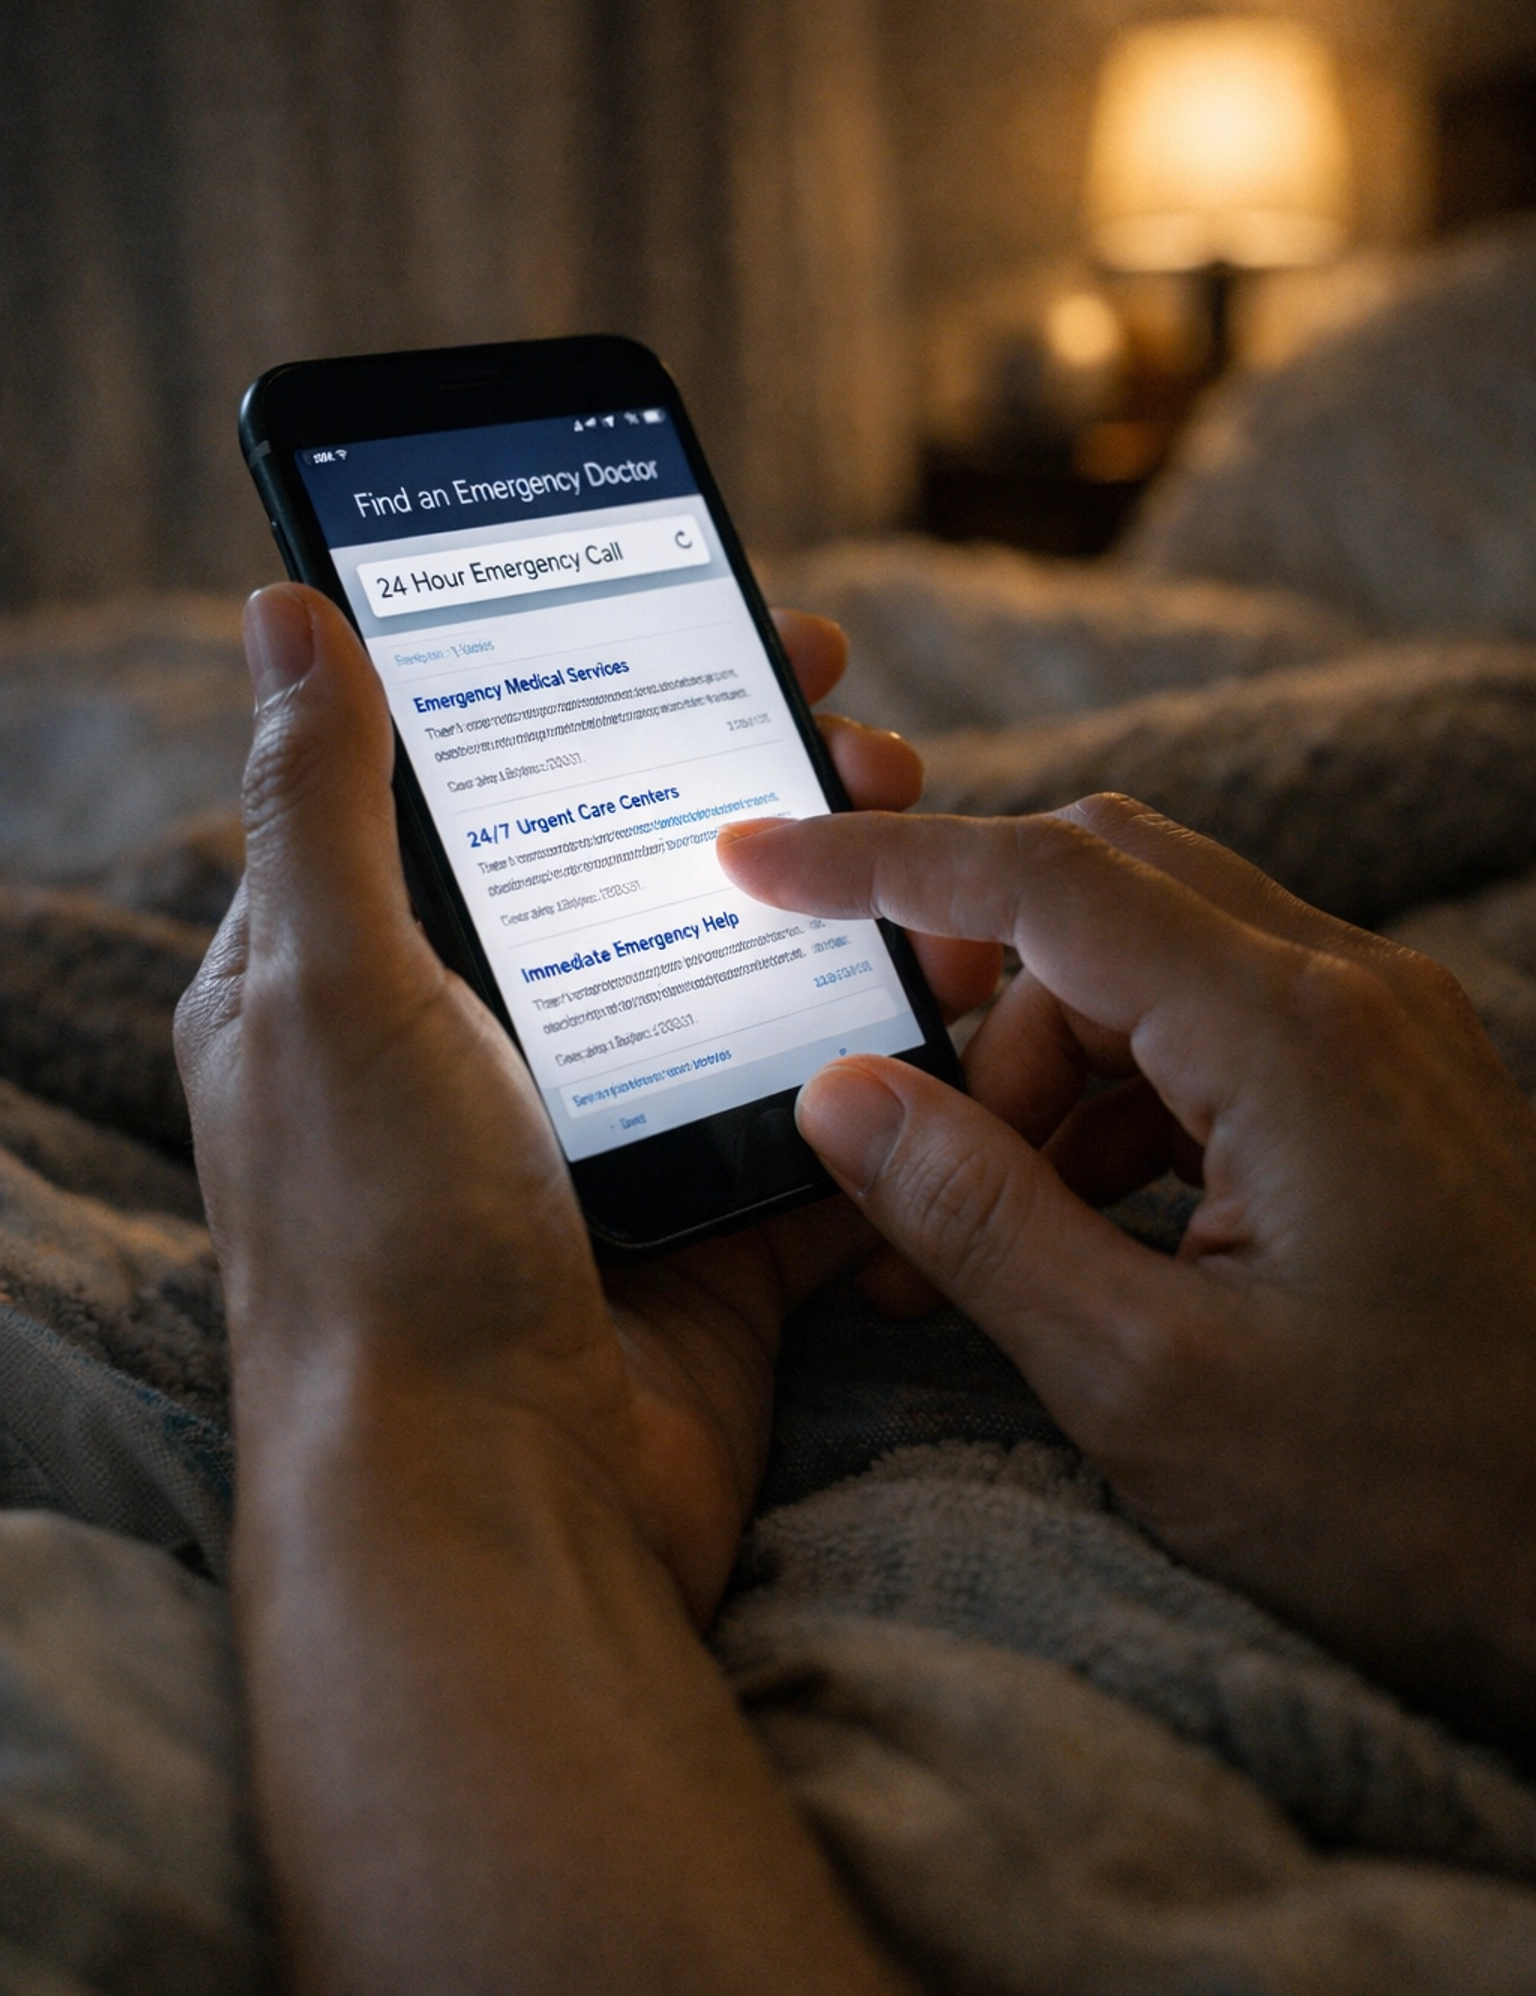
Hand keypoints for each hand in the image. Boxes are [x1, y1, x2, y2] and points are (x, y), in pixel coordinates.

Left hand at [175, 588, 995, 1624]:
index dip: (617, 688)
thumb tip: (289, 610)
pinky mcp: (720, 1218)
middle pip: (654, 868)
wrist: (495, 1506)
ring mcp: (615, 1133)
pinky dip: (900, 1056)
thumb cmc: (380, 1246)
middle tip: (871, 736)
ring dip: (856, 905)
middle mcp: (493, 1046)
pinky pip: (830, 1112)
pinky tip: (967, 985)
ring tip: (939, 850)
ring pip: (757, 974)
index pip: (500, 780)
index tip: (735, 621)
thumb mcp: (329, 988)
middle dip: (772, 790)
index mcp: (369, 977)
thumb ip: (324, 798)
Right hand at [717, 796, 1535, 1748]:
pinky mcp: (1390, 1095)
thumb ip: (978, 1218)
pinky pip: (1213, 1038)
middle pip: (1099, 892)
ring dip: (1037, 1070)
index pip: (1041, 880)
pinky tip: (1076, 1234)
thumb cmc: (1414, 1504)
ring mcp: (1382, 1038)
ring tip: (963, 1233)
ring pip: (1151, 966)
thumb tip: (839, 1095)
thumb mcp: (1150, 1380)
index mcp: (1291, 1034)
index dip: (877, 864)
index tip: (755, 856)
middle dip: (966, 988)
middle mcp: (1348, 994)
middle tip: (876, 1102)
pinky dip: (1116, 1107)